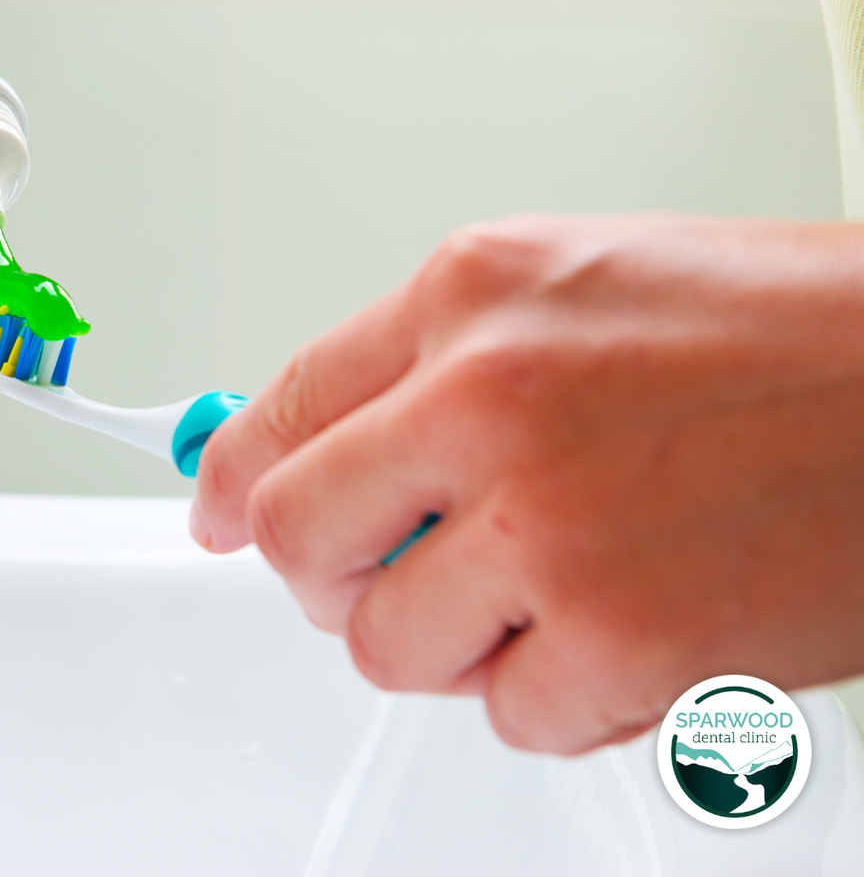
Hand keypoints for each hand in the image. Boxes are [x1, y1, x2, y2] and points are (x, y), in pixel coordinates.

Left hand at [190, 215, 863, 754]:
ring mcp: (553, 526)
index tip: (216, 516)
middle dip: (330, 574)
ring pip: (388, 647)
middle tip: (395, 573)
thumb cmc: (789, 338)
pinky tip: (634, 629)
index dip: (229, 483)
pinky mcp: (626, 641)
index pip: (277, 412)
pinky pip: (511, 718)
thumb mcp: (578, 287)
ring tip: (555, 591)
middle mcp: (490, 401)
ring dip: (456, 641)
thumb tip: (288, 456)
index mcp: (470, 296)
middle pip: (293, 541)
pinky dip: (561, 698)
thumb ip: (423, 362)